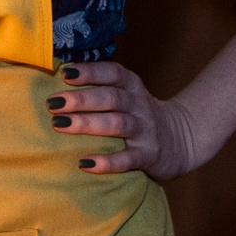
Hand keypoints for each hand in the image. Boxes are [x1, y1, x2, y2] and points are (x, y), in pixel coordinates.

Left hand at [46, 61, 207, 179]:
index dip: (90, 72)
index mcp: (132, 86)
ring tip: (59, 124)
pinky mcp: (149, 155)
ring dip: (87, 124)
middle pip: (111, 98)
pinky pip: (128, 159)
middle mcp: (139, 105)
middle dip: (81, 99)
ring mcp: (146, 130)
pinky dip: (107, 162)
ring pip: (117, 124)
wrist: (182, 138)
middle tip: (53, 103)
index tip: (66, 73)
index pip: (113, 73)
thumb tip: (56, 75)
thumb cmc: (138, 113)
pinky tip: (85, 163)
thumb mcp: (126, 93)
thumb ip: (100, 85)